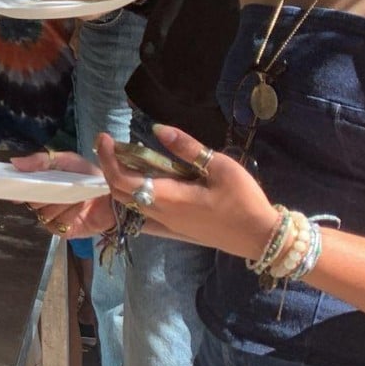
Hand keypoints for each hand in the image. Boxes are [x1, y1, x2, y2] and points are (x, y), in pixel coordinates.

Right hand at [11, 148, 115, 237]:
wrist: (112, 194)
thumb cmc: (87, 175)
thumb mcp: (66, 160)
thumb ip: (40, 160)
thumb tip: (14, 162)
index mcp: (39, 185)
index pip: (20, 188)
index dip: (16, 186)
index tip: (14, 182)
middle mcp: (42, 203)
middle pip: (31, 201)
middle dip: (44, 192)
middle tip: (58, 185)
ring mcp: (51, 218)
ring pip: (44, 212)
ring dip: (60, 202)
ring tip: (77, 194)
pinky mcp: (62, 231)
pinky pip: (58, 223)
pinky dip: (69, 213)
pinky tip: (80, 205)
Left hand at [96, 126, 274, 258]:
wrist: (260, 237)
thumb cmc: (243, 200)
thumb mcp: (219, 166)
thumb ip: (187, 148)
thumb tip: (158, 129)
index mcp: (167, 197)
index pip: (122, 180)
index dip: (108, 158)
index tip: (104, 138)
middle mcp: (160, 214)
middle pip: (119, 193)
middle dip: (110, 167)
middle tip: (113, 145)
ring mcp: (166, 225)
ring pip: (130, 205)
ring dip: (121, 182)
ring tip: (127, 160)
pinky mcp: (174, 231)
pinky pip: (143, 217)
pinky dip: (134, 199)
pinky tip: (143, 186)